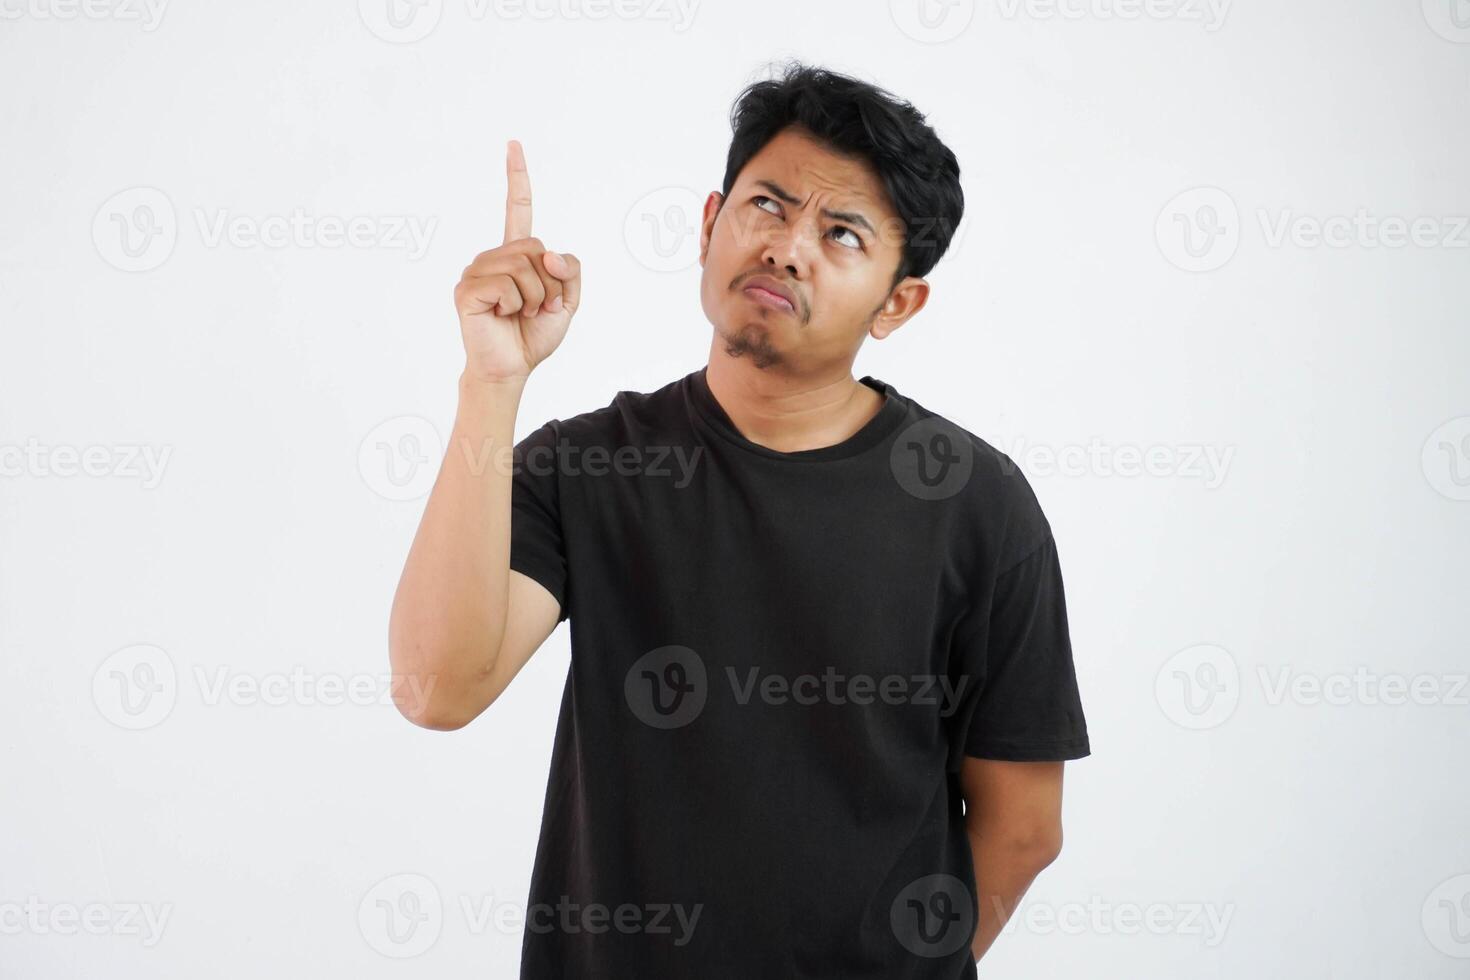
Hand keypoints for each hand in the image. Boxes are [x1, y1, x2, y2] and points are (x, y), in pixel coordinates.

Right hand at [453, 139, 581, 383]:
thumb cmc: (533, 334)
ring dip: (535, 297)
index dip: (517, 178)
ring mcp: (476, 270)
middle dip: (550, 284)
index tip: (513, 145)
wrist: (511, 367)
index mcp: (515, 255)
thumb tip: (550, 255)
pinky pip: (507, 285)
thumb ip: (570, 271)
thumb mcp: (568, 301)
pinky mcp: (467, 289)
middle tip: (537, 308)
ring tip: (520, 314)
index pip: (518, 210)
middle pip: (536, 248)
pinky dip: (515, 305)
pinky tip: (503, 316)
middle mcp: (492, 257)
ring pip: (524, 266)